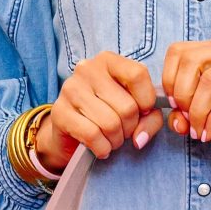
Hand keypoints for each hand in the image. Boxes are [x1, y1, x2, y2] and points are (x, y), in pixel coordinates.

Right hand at [35, 52, 164, 169]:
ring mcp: (71, 89)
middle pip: (127, 106)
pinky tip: (100, 148)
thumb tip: (140, 138)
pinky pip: (93, 135)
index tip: (142, 113)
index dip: (147, 101)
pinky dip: (102, 148)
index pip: (138, 75)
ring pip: (111, 124)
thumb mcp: (134, 112)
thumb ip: (150, 119)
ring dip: (115, 141)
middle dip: (130, 129)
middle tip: (122, 132)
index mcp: (108, 61)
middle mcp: (87, 69)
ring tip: (110, 140)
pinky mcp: (60, 112)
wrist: (69, 134)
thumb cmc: (106, 118)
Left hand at [161, 39, 210, 161]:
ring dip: (198, 110)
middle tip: (187, 119)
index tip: (173, 105)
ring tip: (198, 130)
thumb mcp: (203, 116)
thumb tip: (175, 119)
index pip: (178, 51)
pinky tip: (210, 134)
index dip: (169, 79)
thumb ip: (185, 115)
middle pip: (190, 61)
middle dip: (181, 95)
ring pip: (209, 79)